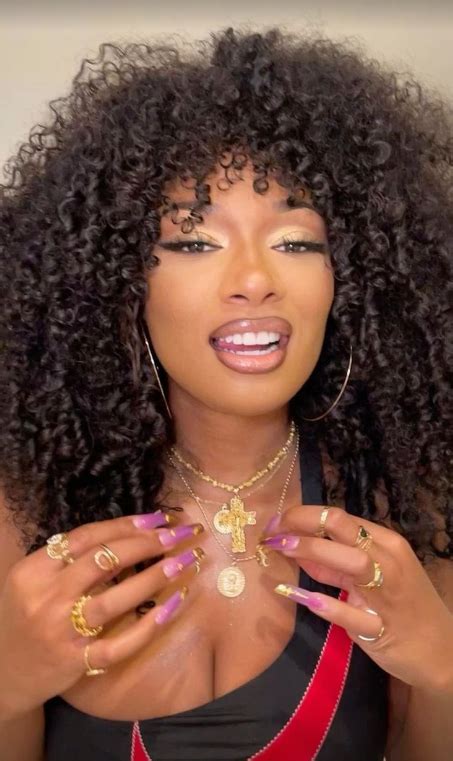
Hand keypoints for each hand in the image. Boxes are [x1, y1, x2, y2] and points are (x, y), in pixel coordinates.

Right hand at [0, 511, 204, 719]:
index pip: (86, 537)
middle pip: (104, 561)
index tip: (158, 518)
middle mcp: (47, 597)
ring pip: (115, 599)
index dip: (125, 524)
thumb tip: (126, 532)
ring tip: (185, 560)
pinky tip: (175, 605)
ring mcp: (62, 631)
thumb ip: (68, 558)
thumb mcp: (32, 578)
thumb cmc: (23, 615)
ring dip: (155, 576)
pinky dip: (150, 625)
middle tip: (180, 534)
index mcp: (35, 569)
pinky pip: (119, 644)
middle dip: (148, 543)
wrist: (0, 671)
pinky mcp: (76, 662)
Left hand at [261, 505, 452, 692]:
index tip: (277, 523)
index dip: (303, 516)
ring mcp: (388, 596)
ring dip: (314, 551)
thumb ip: (335, 565)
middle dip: (304, 525)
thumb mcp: (372, 578)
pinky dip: (324, 604)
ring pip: (353, 563)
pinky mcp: (381, 630)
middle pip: (345, 531)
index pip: (340, 517)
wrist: (442, 652)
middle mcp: (389, 563)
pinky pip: (350, 614)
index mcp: (388, 544)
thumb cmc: (404, 606)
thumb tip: (296, 549)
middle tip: (272, 532)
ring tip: (281, 548)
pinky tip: (297, 596)